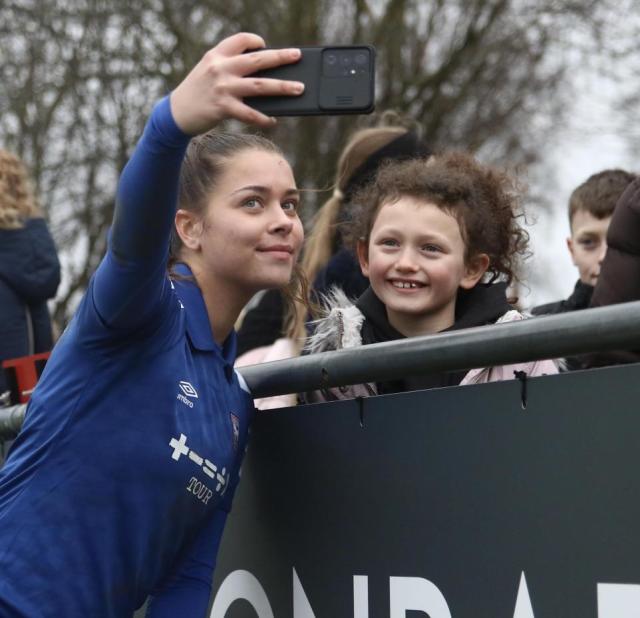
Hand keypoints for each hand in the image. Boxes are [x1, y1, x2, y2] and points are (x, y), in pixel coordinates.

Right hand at [170, 33, 303, 133]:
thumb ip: (229, 67)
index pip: (241, 40)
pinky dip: (263, 117)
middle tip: (297, 56)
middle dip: (280, 57)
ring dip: (282, 87)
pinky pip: (250, 113)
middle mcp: (220, 68)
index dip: (256, 42)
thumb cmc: (197, 92)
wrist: (176, 113)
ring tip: (298, 88)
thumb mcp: (208, 71)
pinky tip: (273, 120)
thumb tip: (262, 76)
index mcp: (216, 55)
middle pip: (257, 60)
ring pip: (259, 86)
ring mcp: (222, 88)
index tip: (265, 46)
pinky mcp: (223, 107)